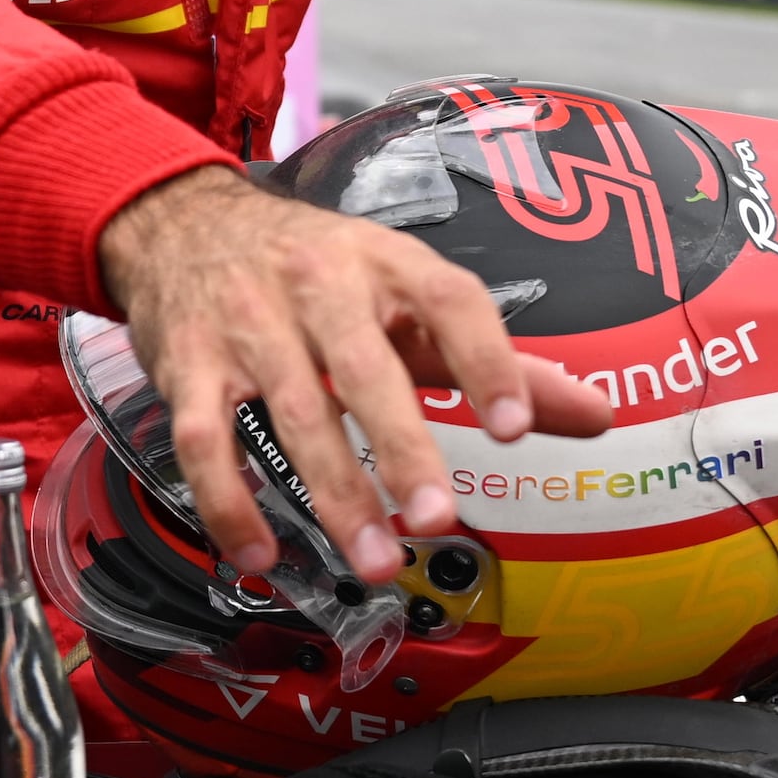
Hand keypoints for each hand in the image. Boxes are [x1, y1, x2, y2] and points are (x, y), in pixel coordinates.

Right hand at [94, 166, 617, 584]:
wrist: (181, 221)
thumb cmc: (312, 266)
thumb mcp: (404, 295)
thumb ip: (492, 360)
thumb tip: (596, 414)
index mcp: (385, 263)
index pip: (449, 301)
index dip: (487, 360)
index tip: (517, 426)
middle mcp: (317, 284)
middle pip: (365, 368)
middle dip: (402, 446)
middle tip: (435, 516)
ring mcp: (247, 323)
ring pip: (291, 412)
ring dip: (333, 493)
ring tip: (370, 557)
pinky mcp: (187, 364)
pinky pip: (204, 440)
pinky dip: (230, 502)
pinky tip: (262, 551)